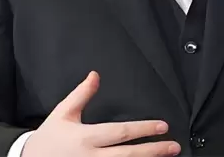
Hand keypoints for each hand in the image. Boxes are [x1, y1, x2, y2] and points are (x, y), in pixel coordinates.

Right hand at [23, 71, 180, 156]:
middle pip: (128, 155)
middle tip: (174, 146)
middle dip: (153, 151)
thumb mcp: (63, 113)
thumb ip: (82, 94)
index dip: (143, 129)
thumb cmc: (48, 138)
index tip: (162, 126)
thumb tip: (95, 75)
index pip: (120, 133)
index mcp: (86, 137)